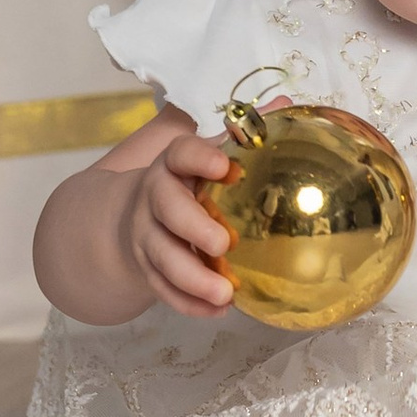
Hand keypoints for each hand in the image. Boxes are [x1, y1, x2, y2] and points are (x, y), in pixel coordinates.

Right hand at [121, 130, 238, 314]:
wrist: (131, 215)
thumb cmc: (189, 181)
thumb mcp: (209, 152)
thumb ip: (242, 132)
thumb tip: (284, 104)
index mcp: (173, 165)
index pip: (179, 154)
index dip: (198, 158)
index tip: (224, 165)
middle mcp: (154, 198)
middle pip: (165, 210)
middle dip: (191, 227)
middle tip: (223, 243)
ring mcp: (146, 235)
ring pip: (161, 257)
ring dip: (192, 278)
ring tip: (226, 295)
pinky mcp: (146, 268)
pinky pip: (162, 289)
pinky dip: (188, 303)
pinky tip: (218, 312)